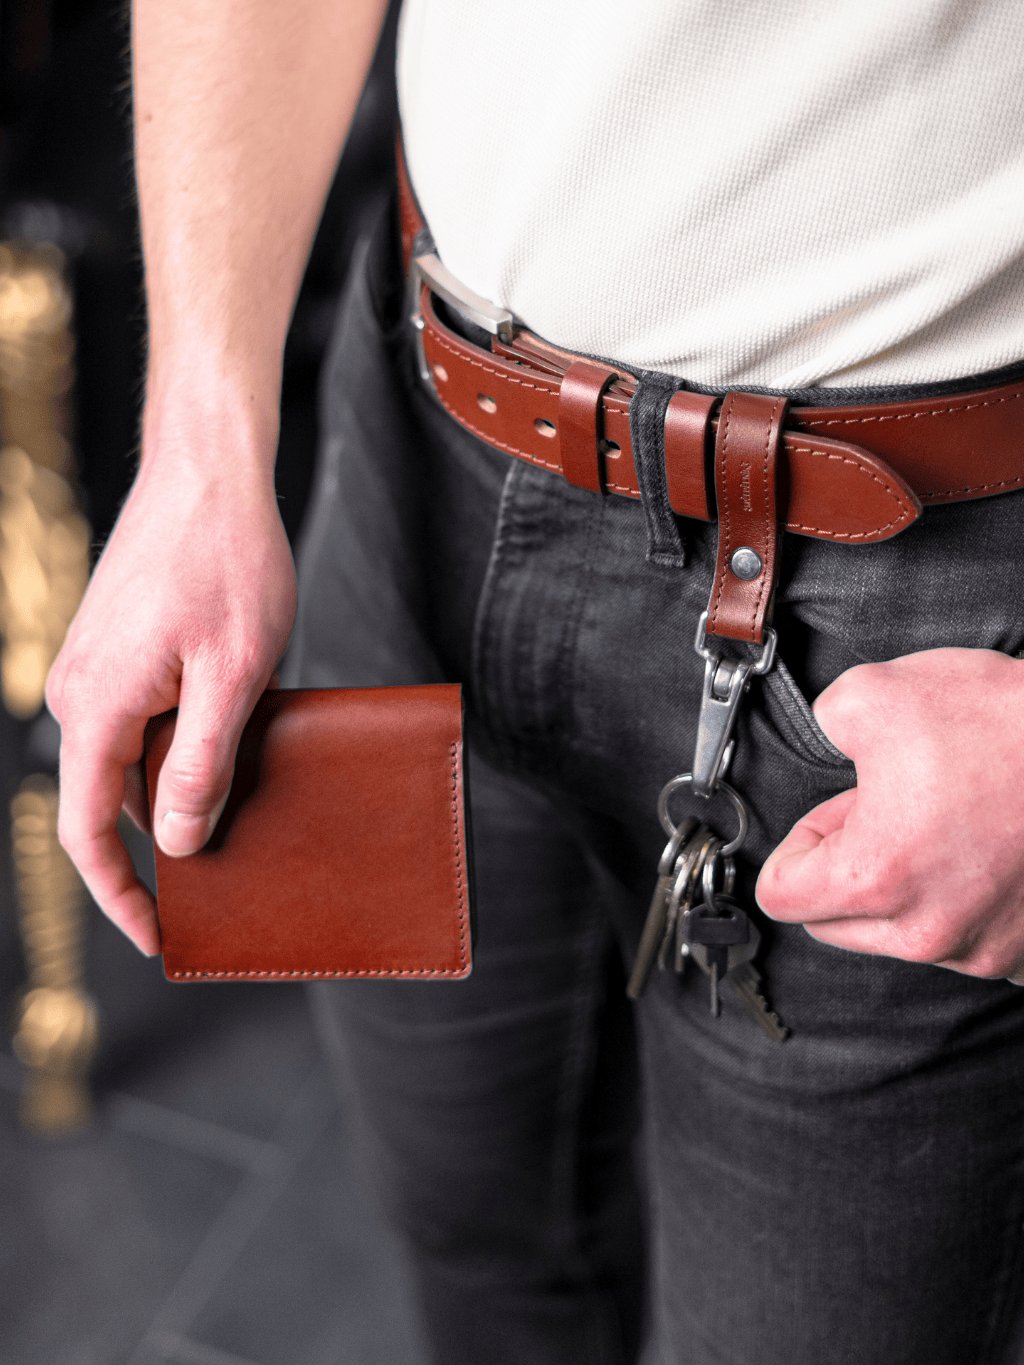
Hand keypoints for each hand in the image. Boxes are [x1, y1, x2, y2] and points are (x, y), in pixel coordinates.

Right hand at [44, 411, 296, 956]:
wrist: (210, 471)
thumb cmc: (227, 560)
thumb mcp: (233, 673)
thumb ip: (203, 763)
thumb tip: (179, 842)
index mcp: (97, 706)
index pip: (90, 830)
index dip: (122, 895)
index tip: (160, 937)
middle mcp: (82, 692)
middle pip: (116, 800)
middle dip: (166, 845)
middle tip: (229, 880)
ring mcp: (99, 668)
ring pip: (137, 759)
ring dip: (186, 787)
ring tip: (249, 809)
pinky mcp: (123, 650)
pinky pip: (149, 720)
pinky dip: (189, 744)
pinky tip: (243, 742)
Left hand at [755, 648, 1023, 980]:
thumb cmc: (1011, 727)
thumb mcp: (872, 694)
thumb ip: (820, 725)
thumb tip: (826, 736)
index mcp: (876, 879)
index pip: (780, 896)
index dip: (798, 843)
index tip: (829, 817)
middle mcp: (930, 930)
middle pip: (836, 923)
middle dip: (847, 867)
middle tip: (889, 809)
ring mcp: (986, 949)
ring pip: (904, 931)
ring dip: (908, 884)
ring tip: (946, 820)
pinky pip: (970, 938)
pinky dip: (966, 900)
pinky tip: (985, 851)